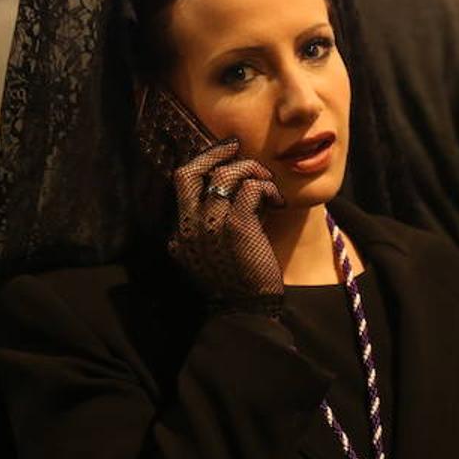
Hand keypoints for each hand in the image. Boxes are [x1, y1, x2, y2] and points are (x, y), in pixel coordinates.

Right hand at [168, 139, 284, 315]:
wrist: (249, 311)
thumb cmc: (240, 280)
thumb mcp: (217, 251)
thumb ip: (215, 222)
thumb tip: (236, 188)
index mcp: (182, 232)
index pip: (182, 182)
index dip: (202, 161)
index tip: (223, 153)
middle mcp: (189, 227)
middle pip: (189, 172)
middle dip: (214, 153)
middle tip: (236, 147)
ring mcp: (210, 226)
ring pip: (225, 175)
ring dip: (251, 171)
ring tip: (267, 183)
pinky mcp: (237, 227)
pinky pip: (250, 188)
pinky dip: (266, 187)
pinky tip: (276, 200)